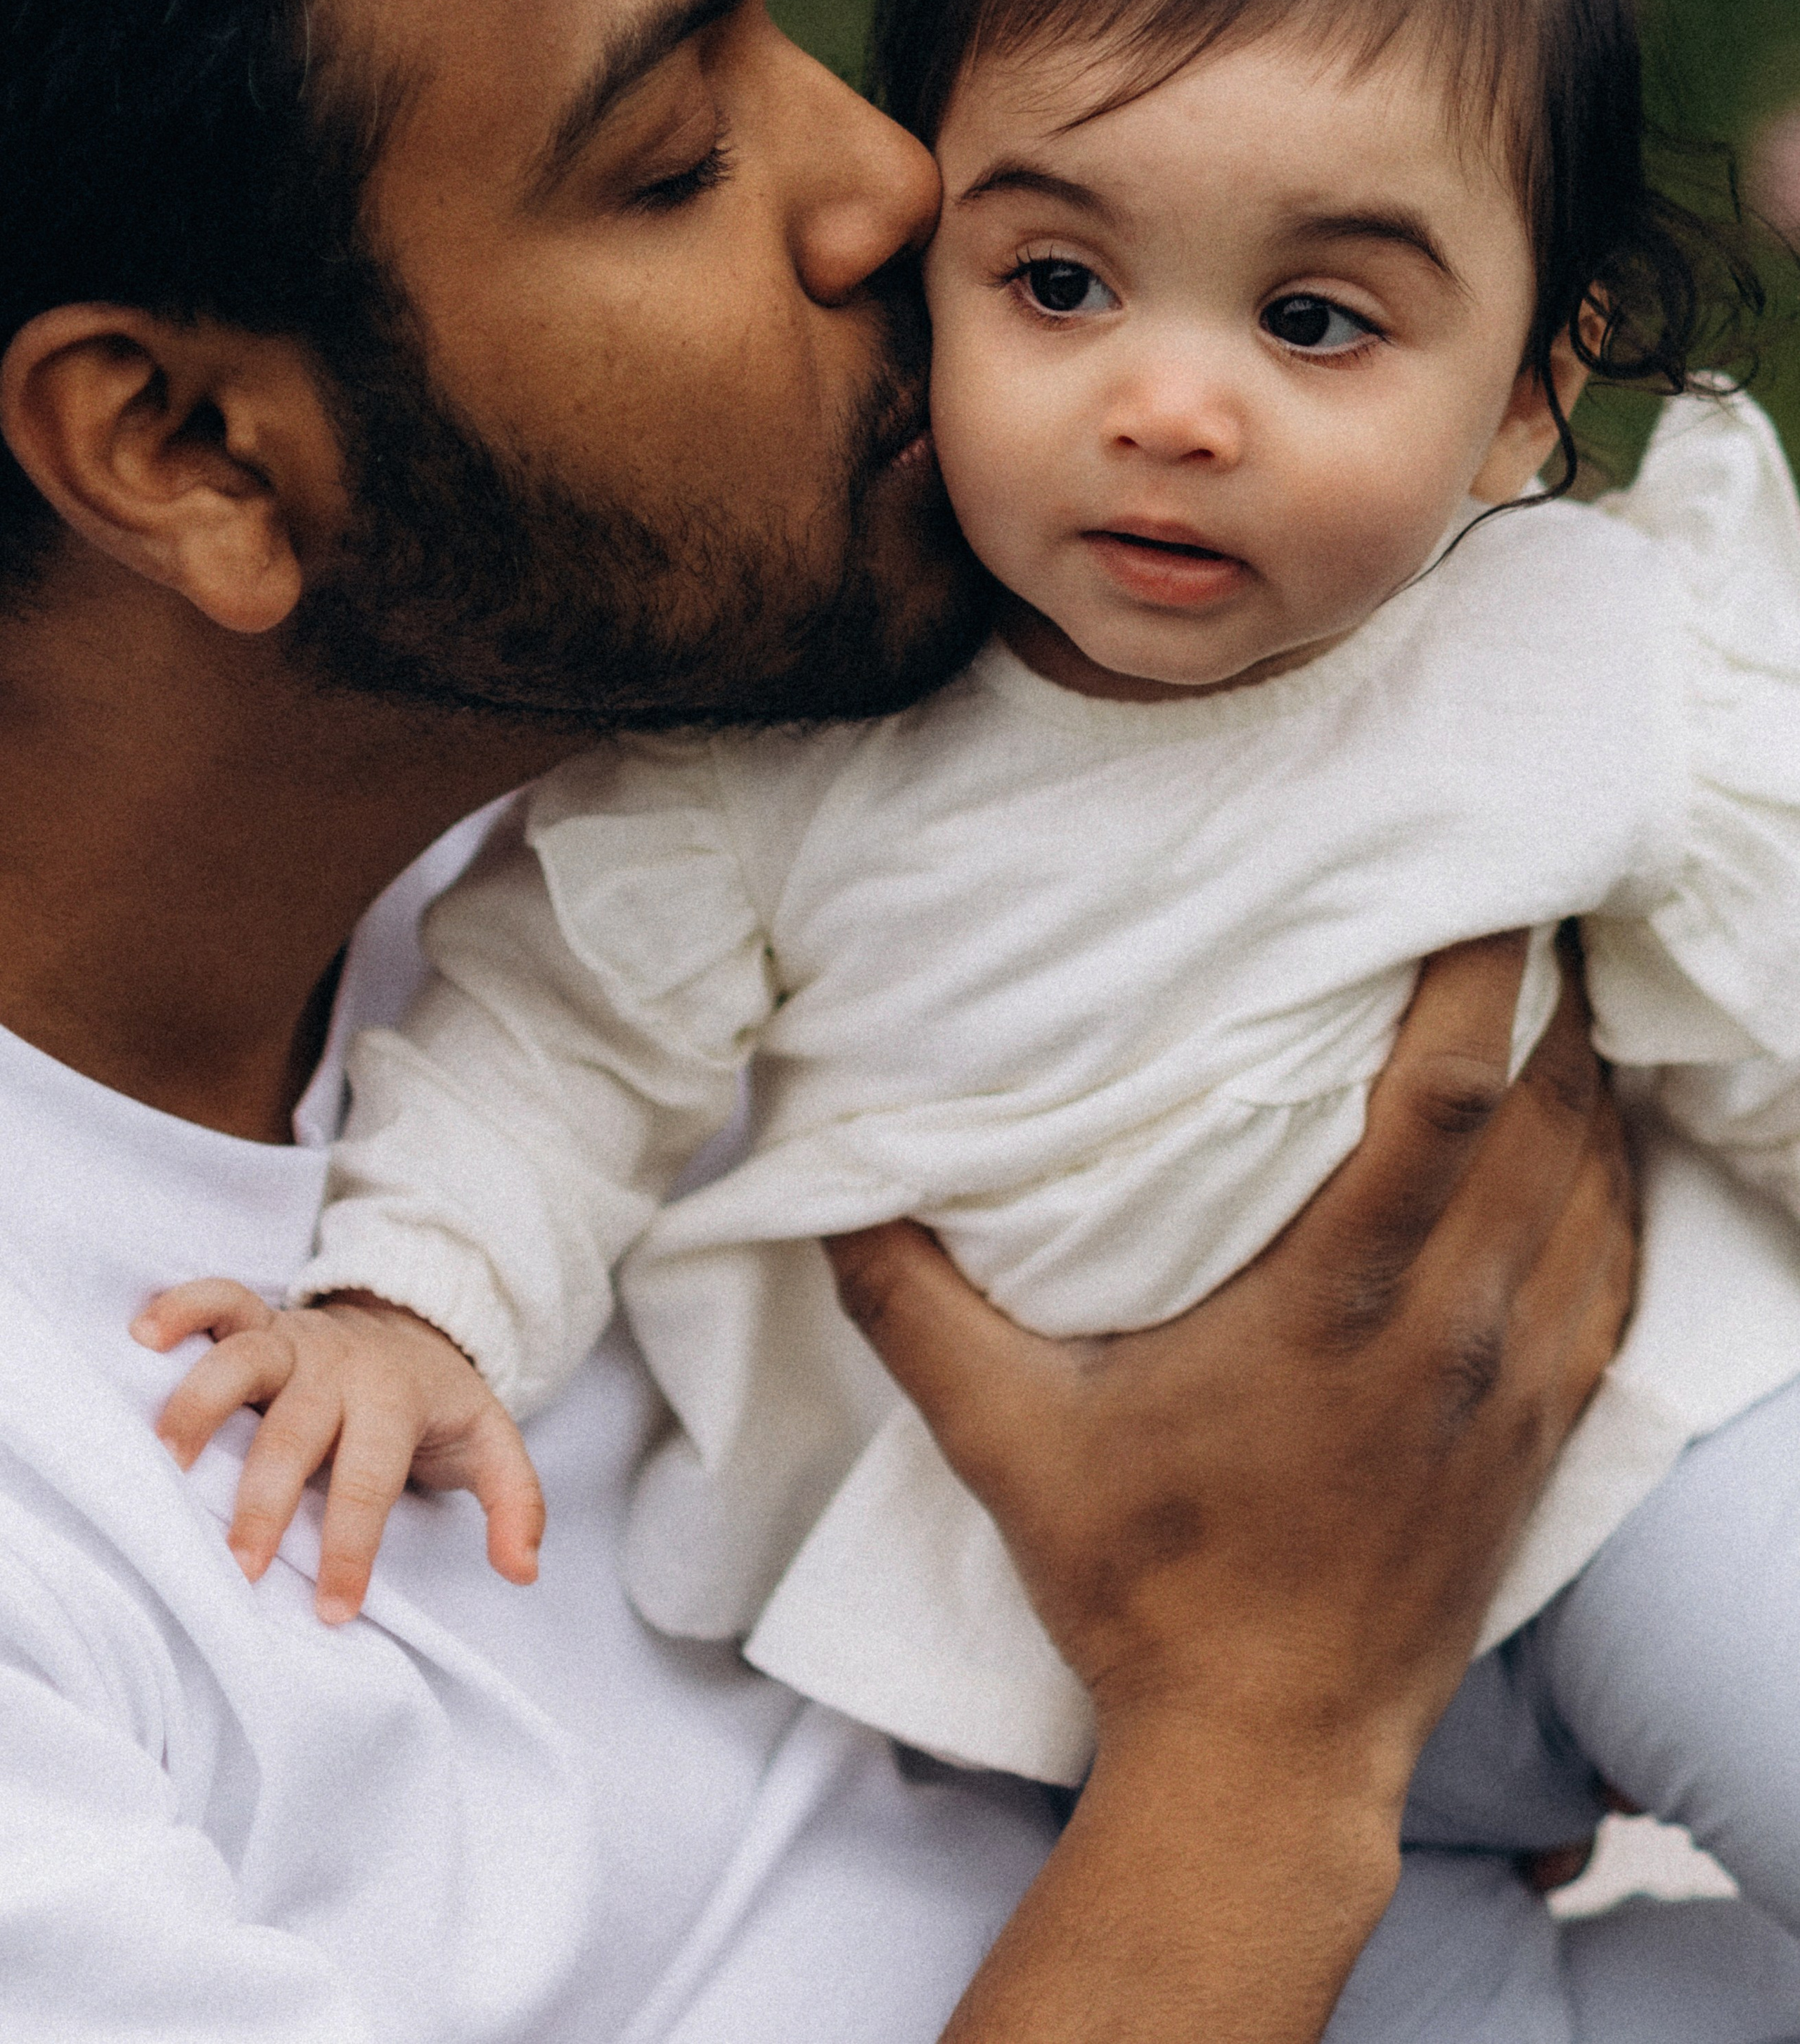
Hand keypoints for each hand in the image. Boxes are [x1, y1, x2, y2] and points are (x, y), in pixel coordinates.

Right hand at [130, 1283, 545, 1623]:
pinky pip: (219, 1300)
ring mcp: (296, 1340)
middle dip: (267, 1499)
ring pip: (245, 1359)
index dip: (353, 1547)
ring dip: (203, 1403)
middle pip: (297, 1432)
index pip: (371, 1479)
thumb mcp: (491, 1446)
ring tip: (168, 1459)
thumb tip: (522, 1571)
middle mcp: (340, 1368)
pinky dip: (181, 1308)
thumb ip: (514, 1504)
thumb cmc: (437, 1406)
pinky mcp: (262, 1321)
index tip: (334, 1611)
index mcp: (395, 1401)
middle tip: (241, 1567)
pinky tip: (144, 1338)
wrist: (416, 1326)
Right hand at [824, 934, 1634, 2042]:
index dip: (1479, 980)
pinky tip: (1595, 1137)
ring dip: (1581, 1080)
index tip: (1485, 888)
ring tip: (1554, 989)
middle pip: (1543, 1118)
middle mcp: (1450, 1332)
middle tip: (1517, 898)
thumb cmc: (1145, 1589)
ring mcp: (1514, 1387)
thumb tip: (833, 1194)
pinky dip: (1614, 1185)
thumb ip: (914, 1308)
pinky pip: (1617, 1275)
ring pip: (1590, 1186)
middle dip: (1543, 997)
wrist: (1271, 1757)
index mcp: (1334, 1308)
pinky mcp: (1545, 1434)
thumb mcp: (1009, 1444)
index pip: (1444, 1103)